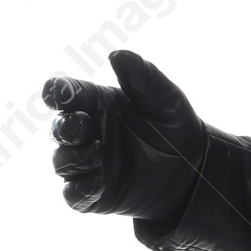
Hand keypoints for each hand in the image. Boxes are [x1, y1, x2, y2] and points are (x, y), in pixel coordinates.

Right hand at [42, 50, 207, 224]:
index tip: (57, 94)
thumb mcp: (166, 100)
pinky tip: (99, 182)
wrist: (193, 172)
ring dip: (75, 158)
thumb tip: (116, 55)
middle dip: (66, 128)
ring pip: (62, 162)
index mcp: (96, 104)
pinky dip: (80, 189)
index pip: (65, 94)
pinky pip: (73, 195)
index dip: (56, 93)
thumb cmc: (175, 128)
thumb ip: (143, 77)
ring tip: (99, 154)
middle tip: (86, 127)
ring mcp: (88, 165)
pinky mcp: (94, 195)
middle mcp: (88, 134)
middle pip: (60, 130)